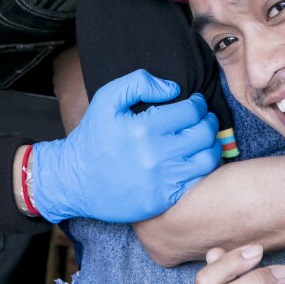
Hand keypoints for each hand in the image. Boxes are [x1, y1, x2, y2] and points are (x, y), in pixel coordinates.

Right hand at [32, 70, 220, 222]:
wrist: (73, 181)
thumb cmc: (93, 137)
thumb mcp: (107, 99)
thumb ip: (139, 83)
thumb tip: (173, 89)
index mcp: (144, 128)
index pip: (191, 110)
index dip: (197, 104)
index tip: (194, 104)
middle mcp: (156, 155)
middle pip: (204, 133)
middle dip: (208, 121)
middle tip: (203, 119)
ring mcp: (161, 181)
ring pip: (207, 158)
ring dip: (211, 144)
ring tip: (204, 139)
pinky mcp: (162, 200)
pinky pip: (197, 182)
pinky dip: (202, 169)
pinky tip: (195, 161)